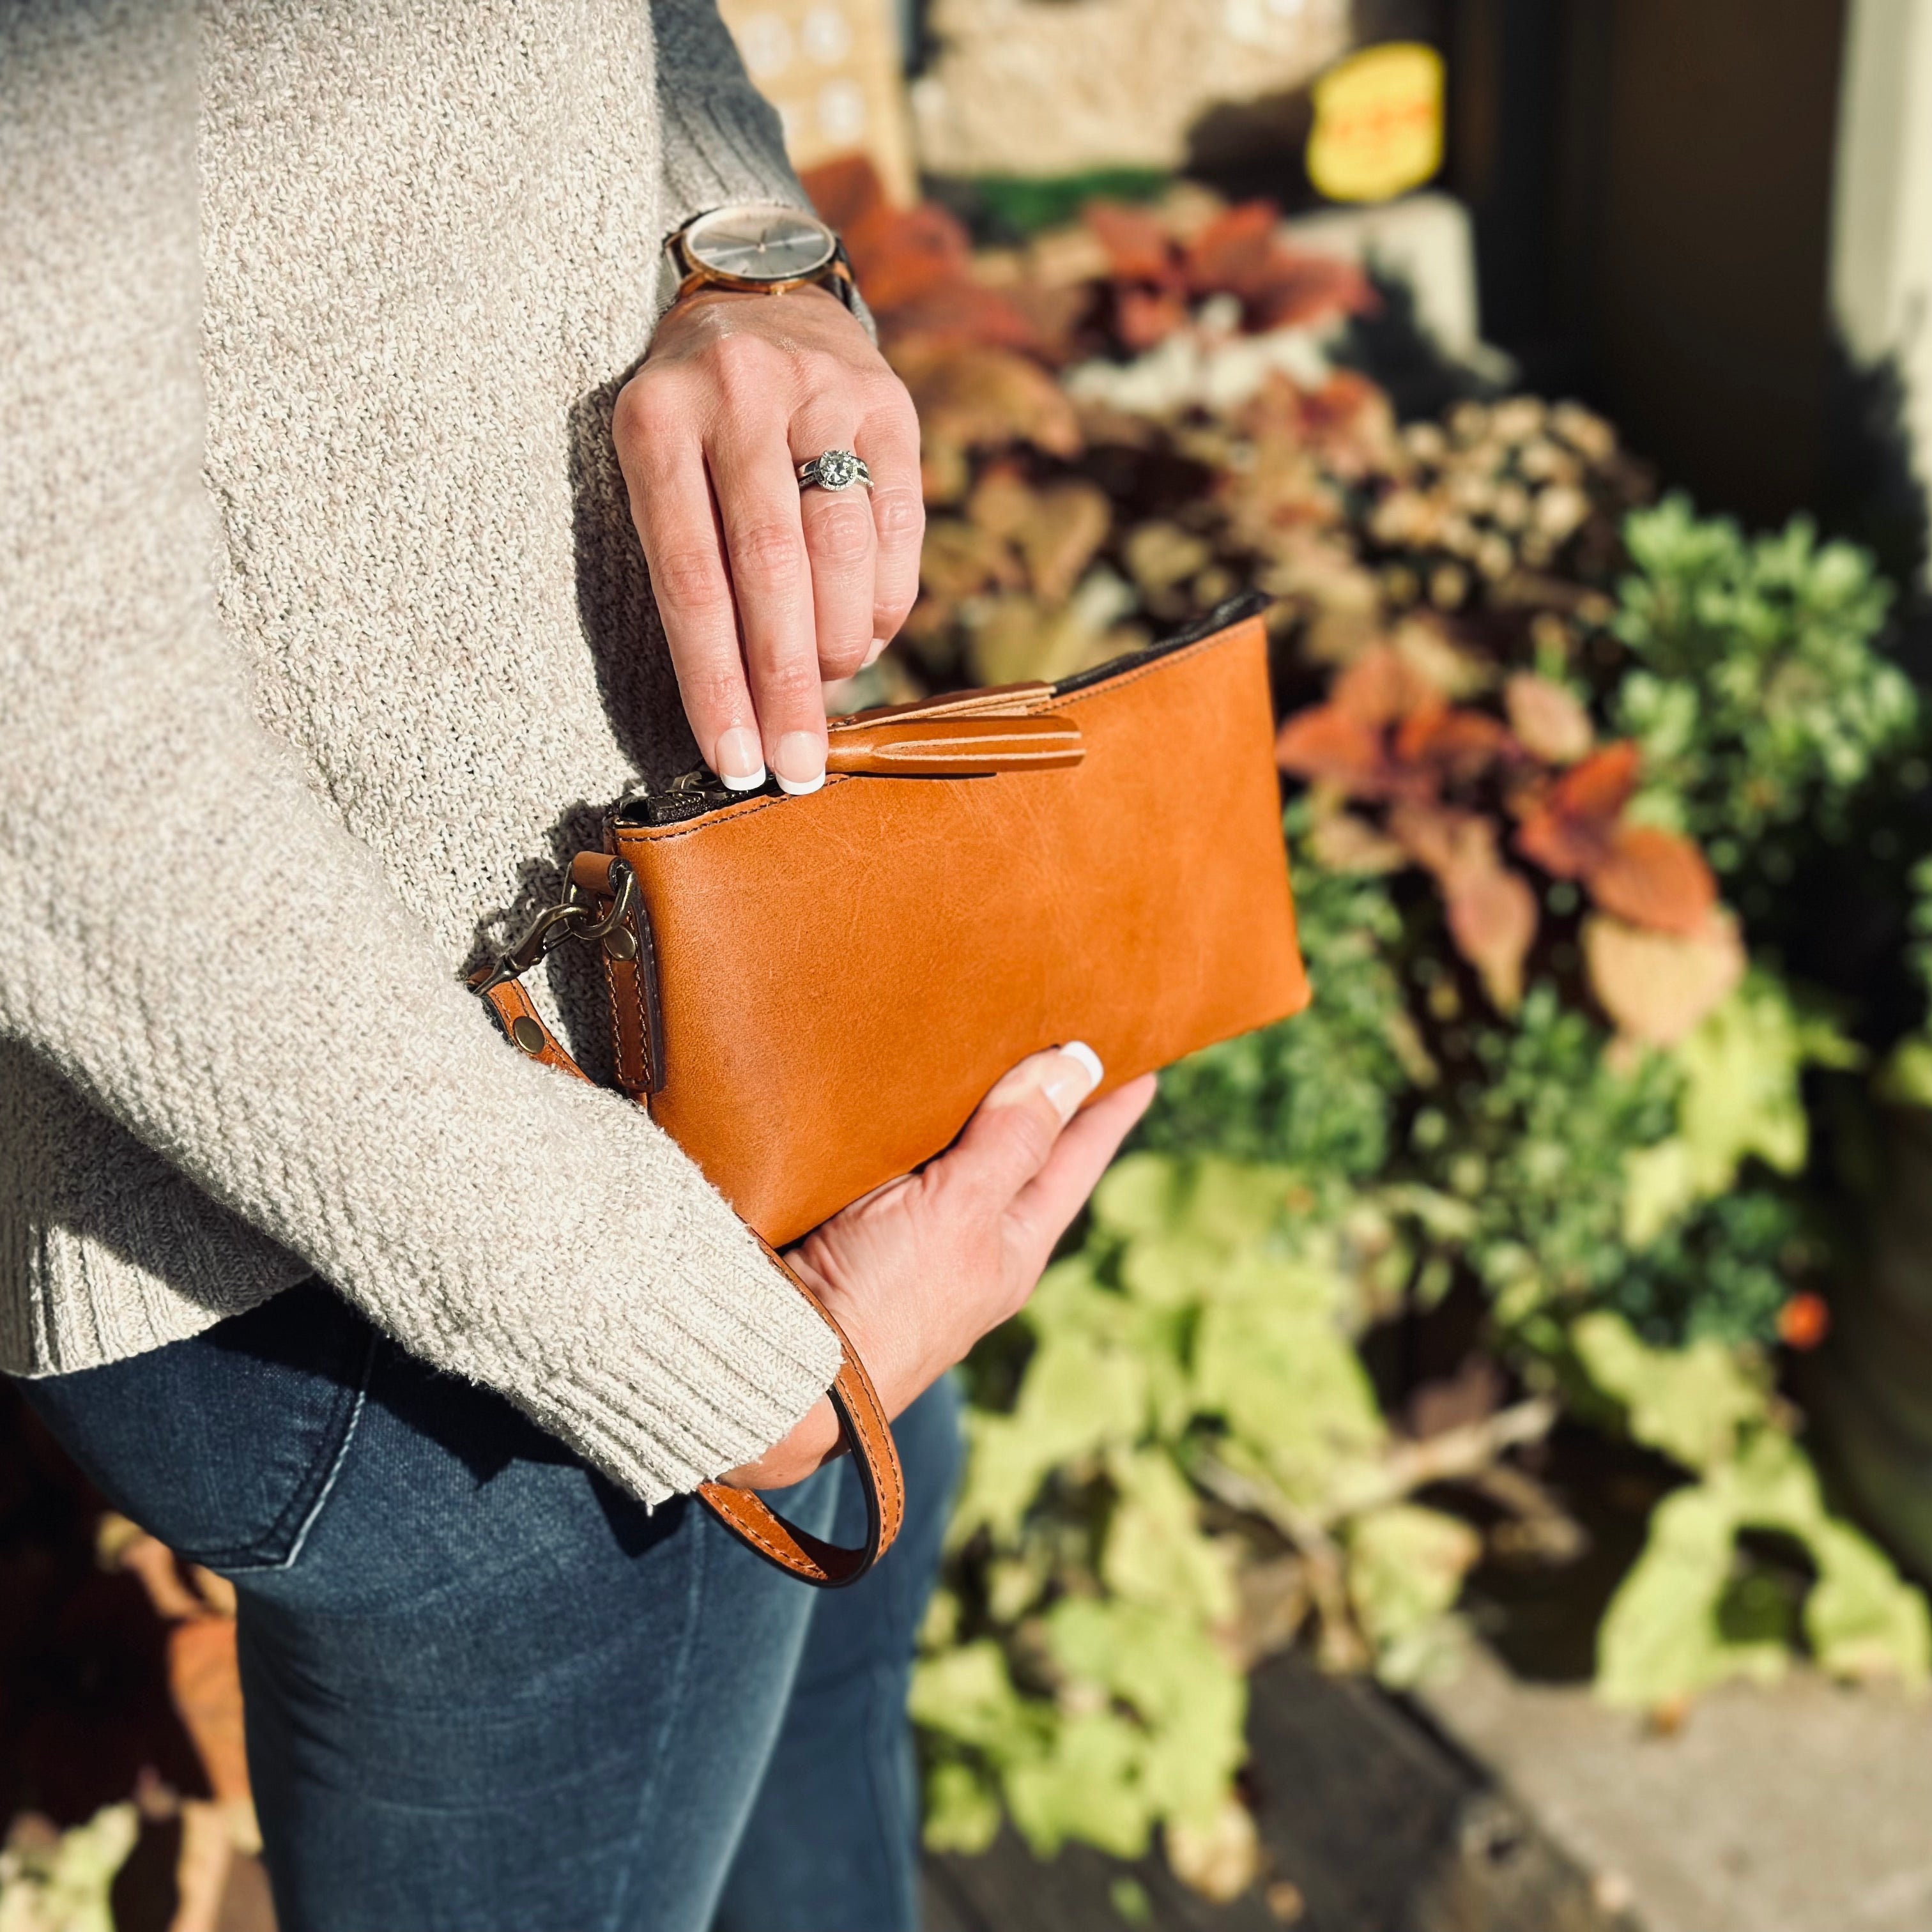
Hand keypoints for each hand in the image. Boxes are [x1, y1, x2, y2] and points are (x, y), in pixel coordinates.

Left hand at [612, 284, 924, 796]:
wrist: (759, 297)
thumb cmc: (692, 425)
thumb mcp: (654, 469)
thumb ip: (687, 567)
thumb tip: (743, 709)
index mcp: (654, 419)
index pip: (689, 578)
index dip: (715, 684)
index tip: (735, 764)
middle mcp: (738, 392)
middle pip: (770, 569)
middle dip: (786, 686)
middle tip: (797, 769)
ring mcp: (821, 389)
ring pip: (840, 549)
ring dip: (839, 647)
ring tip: (828, 694)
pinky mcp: (890, 402)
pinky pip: (895, 529)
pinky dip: (880, 603)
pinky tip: (861, 638)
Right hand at [719, 1048, 1157, 1490]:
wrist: (771, 1358)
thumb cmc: (882, 1299)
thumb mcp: (962, 1213)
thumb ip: (1013, 1140)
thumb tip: (1076, 1065)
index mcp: (1012, 1241)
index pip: (1077, 1157)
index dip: (1108, 1107)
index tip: (1144, 1059)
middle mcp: (965, 1234)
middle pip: (1017, 1145)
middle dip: (1039, 1089)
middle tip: (1065, 1022)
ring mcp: (905, 1226)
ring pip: (951, 1143)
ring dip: (965, 1092)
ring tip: (988, 1027)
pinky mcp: (846, 1212)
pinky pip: (888, 1146)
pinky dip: (899, 1107)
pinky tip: (896, 1070)